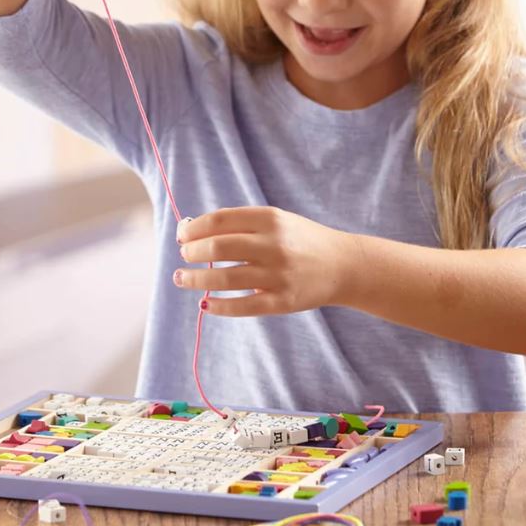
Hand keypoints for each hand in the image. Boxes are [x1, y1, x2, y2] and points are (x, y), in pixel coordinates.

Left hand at [175, 207, 359, 316]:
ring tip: (182, 278)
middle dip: (192, 253)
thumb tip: (194, 230)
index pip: (219, 221)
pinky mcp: (282, 301)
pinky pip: (242, 307)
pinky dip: (218, 306)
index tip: (183, 236)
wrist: (343, 265)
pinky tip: (205, 303)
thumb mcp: (278, 221)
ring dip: (195, 279)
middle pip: (217, 247)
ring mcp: (278, 274)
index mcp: (270, 219)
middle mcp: (274, 244)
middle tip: (184, 257)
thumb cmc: (302, 240)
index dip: (194, 229)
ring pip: (224, 278)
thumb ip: (242, 223)